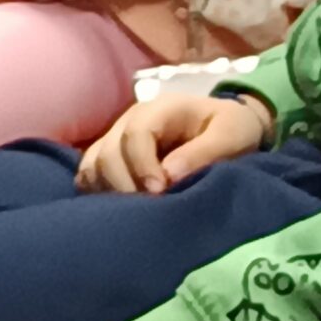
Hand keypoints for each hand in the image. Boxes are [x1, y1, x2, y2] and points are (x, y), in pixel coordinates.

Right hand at [77, 92, 268, 195]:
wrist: (226, 131)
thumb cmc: (232, 130)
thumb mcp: (231, 135)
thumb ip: (204, 152)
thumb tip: (169, 174)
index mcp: (162, 108)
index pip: (137, 133)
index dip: (142, 165)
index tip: (159, 191)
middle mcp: (130, 120)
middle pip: (108, 152)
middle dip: (124, 183)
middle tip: (148, 208)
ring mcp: (115, 139)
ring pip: (93, 166)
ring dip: (109, 192)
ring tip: (135, 212)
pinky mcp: (109, 159)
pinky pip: (88, 177)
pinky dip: (96, 194)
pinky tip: (118, 211)